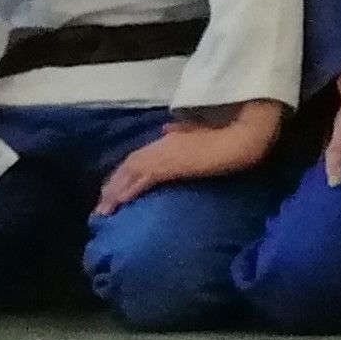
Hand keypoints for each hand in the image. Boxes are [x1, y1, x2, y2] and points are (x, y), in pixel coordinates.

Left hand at [93, 100, 285, 217]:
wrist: (239, 139)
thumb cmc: (226, 135)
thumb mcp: (201, 129)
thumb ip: (184, 129)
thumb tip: (169, 128)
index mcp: (168, 139)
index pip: (137, 157)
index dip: (122, 174)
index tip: (112, 189)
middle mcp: (161, 146)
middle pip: (128, 166)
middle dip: (112, 187)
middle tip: (101, 207)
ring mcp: (163, 155)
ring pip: (130, 174)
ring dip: (114, 192)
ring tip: (104, 211)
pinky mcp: (168, 166)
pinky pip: (141, 180)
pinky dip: (127, 191)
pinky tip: (118, 203)